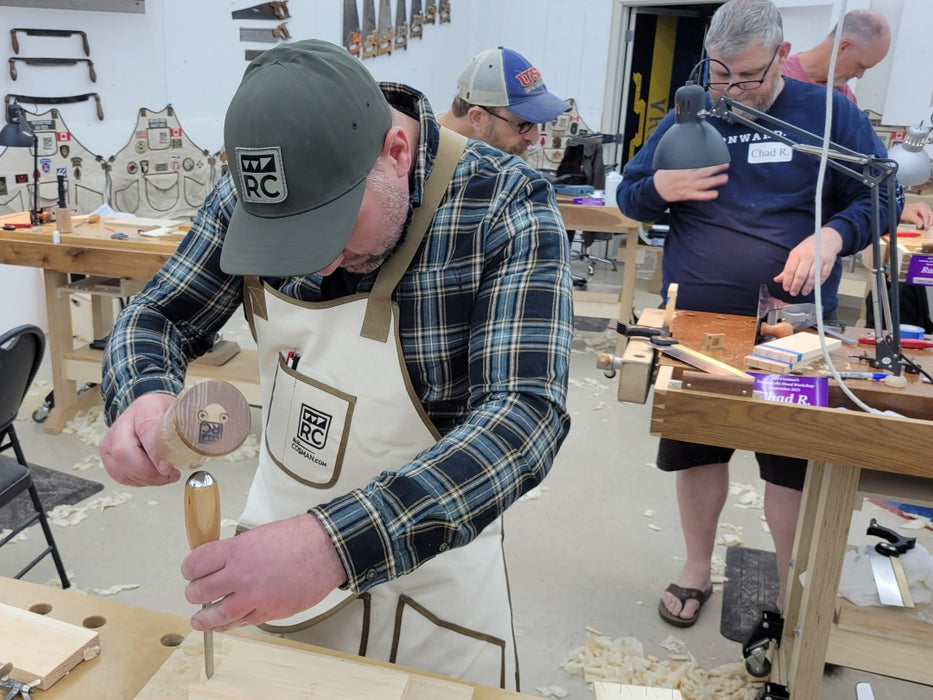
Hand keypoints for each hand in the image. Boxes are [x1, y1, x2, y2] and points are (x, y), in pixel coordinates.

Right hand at [98, 392, 178, 485]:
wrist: (153, 412)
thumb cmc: (166, 415)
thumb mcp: (181, 417)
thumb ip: (181, 433)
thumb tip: (179, 457)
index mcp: (144, 408)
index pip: (146, 431)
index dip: (155, 454)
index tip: (167, 468)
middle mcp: (121, 424)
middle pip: (124, 454)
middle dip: (150, 473)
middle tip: (170, 475)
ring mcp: (110, 441)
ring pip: (121, 469)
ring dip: (147, 479)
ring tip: (165, 476)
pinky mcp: (107, 456)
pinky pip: (120, 477)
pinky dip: (139, 481)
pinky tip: (153, 477)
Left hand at [182, 514, 348, 631]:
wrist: (326, 550)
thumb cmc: (297, 538)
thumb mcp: (258, 535)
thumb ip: (236, 552)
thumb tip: (220, 564)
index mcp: (236, 551)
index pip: (195, 564)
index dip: (188, 569)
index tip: (190, 572)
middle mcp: (241, 575)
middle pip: (199, 592)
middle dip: (193, 594)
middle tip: (194, 594)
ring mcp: (254, 597)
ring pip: (216, 615)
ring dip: (204, 618)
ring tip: (199, 620)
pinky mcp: (269, 612)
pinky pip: (241, 623)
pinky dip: (229, 625)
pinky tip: (224, 624)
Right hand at [653, 163, 728, 201]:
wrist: (656, 190)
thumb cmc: (664, 176)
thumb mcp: (670, 163)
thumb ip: (681, 159)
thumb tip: (689, 151)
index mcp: (684, 169)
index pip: (699, 163)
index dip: (709, 159)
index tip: (717, 156)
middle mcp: (687, 178)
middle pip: (705, 172)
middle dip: (717, 168)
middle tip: (726, 165)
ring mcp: (688, 187)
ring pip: (704, 184)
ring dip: (716, 181)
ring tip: (725, 178)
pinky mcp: (687, 195)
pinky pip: (699, 196)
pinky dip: (707, 195)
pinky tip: (715, 194)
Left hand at [773, 227, 842, 296]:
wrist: (826, 239)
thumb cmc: (808, 248)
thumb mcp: (795, 255)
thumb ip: (787, 269)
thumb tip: (777, 280)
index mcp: (797, 254)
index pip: (790, 270)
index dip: (787, 281)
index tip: (786, 288)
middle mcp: (808, 256)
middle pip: (801, 274)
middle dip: (796, 285)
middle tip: (793, 293)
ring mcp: (819, 259)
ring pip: (813, 276)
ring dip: (807, 286)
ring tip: (803, 292)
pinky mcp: (829, 262)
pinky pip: (824, 275)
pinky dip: (818, 283)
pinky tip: (814, 287)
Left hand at [901, 201, 932, 228]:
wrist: (901, 210)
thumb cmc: (904, 211)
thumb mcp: (910, 216)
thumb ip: (917, 221)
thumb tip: (921, 225)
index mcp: (922, 206)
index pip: (926, 215)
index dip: (927, 222)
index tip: (926, 227)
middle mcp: (925, 207)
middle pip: (930, 215)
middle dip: (930, 222)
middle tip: (927, 228)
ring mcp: (925, 209)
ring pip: (930, 216)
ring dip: (928, 222)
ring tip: (925, 228)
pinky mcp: (923, 213)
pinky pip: (926, 218)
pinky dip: (925, 221)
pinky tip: (923, 225)